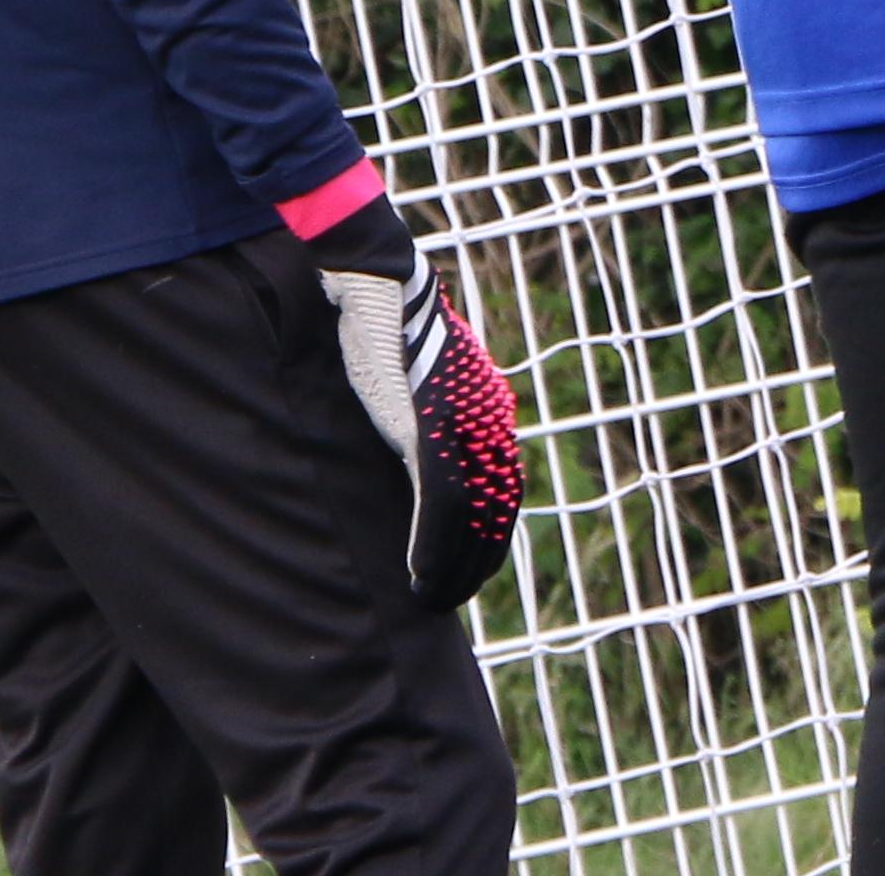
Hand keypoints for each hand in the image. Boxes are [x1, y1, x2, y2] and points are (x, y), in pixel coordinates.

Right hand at [303, 191, 525, 610]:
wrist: (382, 283)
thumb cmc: (392, 332)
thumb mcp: (418, 387)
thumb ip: (429, 425)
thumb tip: (420, 464)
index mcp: (485, 417)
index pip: (501, 497)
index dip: (487, 542)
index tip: (468, 574)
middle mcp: (484, 424)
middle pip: (493, 515)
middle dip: (473, 565)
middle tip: (448, 602)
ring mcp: (459, 426)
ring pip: (469, 517)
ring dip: (450, 566)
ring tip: (432, 599)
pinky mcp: (427, 425)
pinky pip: (439, 498)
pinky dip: (430, 543)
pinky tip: (418, 572)